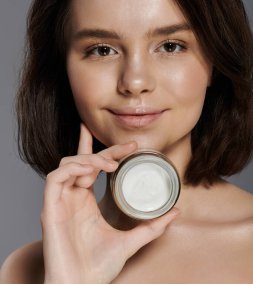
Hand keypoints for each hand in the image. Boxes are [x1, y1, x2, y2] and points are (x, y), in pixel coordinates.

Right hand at [41, 123, 178, 283]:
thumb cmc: (98, 267)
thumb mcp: (130, 240)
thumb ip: (151, 227)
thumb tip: (175, 212)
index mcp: (85, 200)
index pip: (90, 166)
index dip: (105, 151)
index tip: (130, 145)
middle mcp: (71, 196)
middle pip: (82, 160)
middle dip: (103, 149)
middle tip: (127, 146)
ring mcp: (60, 201)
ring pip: (67, 164)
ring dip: (89, 159)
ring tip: (110, 165)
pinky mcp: (49, 208)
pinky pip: (55, 179)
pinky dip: (71, 169)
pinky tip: (89, 172)